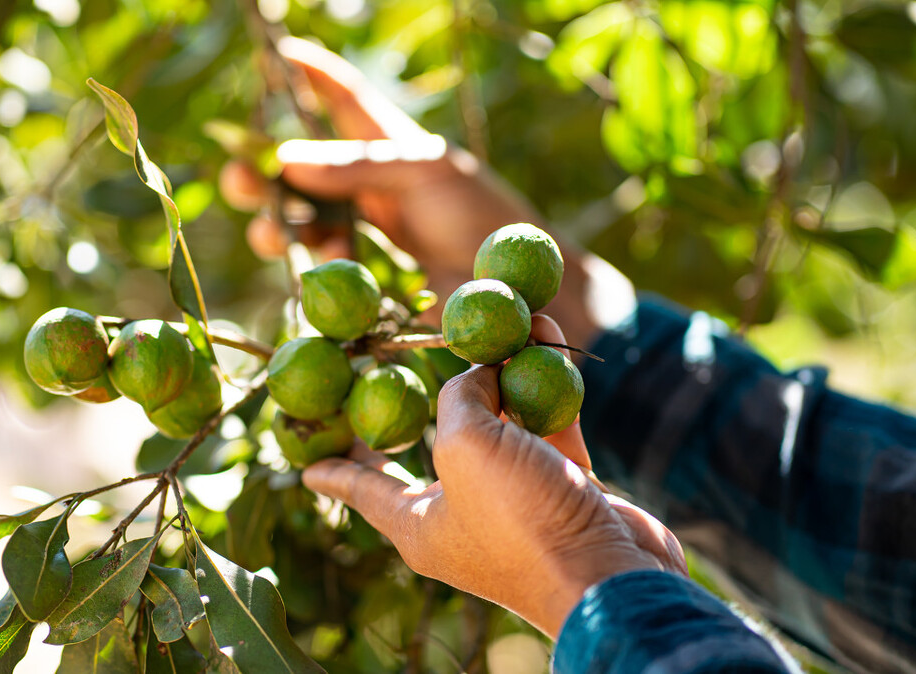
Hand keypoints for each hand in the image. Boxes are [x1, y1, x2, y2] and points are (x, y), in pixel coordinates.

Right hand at [224, 37, 636, 345]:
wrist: (517, 292)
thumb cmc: (484, 217)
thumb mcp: (426, 173)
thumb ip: (359, 165)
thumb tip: (287, 159)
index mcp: (387, 147)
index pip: (342, 100)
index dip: (310, 75)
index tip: (279, 54)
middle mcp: (366, 188)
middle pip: (298, 172)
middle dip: (261, 172)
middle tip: (241, 178)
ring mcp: (363, 234)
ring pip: (297, 223)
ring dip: (274, 225)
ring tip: (271, 234)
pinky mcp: (363, 279)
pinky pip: (317, 267)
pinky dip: (305, 264)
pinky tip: (307, 264)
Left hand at [302, 317, 686, 636]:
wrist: (609, 576)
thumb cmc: (519, 517)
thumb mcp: (464, 446)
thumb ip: (459, 398)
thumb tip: (481, 372)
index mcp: (421, 524)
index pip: (364, 492)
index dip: (335, 474)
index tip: (305, 469)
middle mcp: (464, 513)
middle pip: (432, 447)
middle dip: (425, 401)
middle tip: (396, 367)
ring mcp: (517, 501)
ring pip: (499, 423)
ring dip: (501, 371)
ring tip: (494, 322)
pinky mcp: (564, 488)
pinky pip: (547, 425)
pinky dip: (547, 384)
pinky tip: (546, 335)